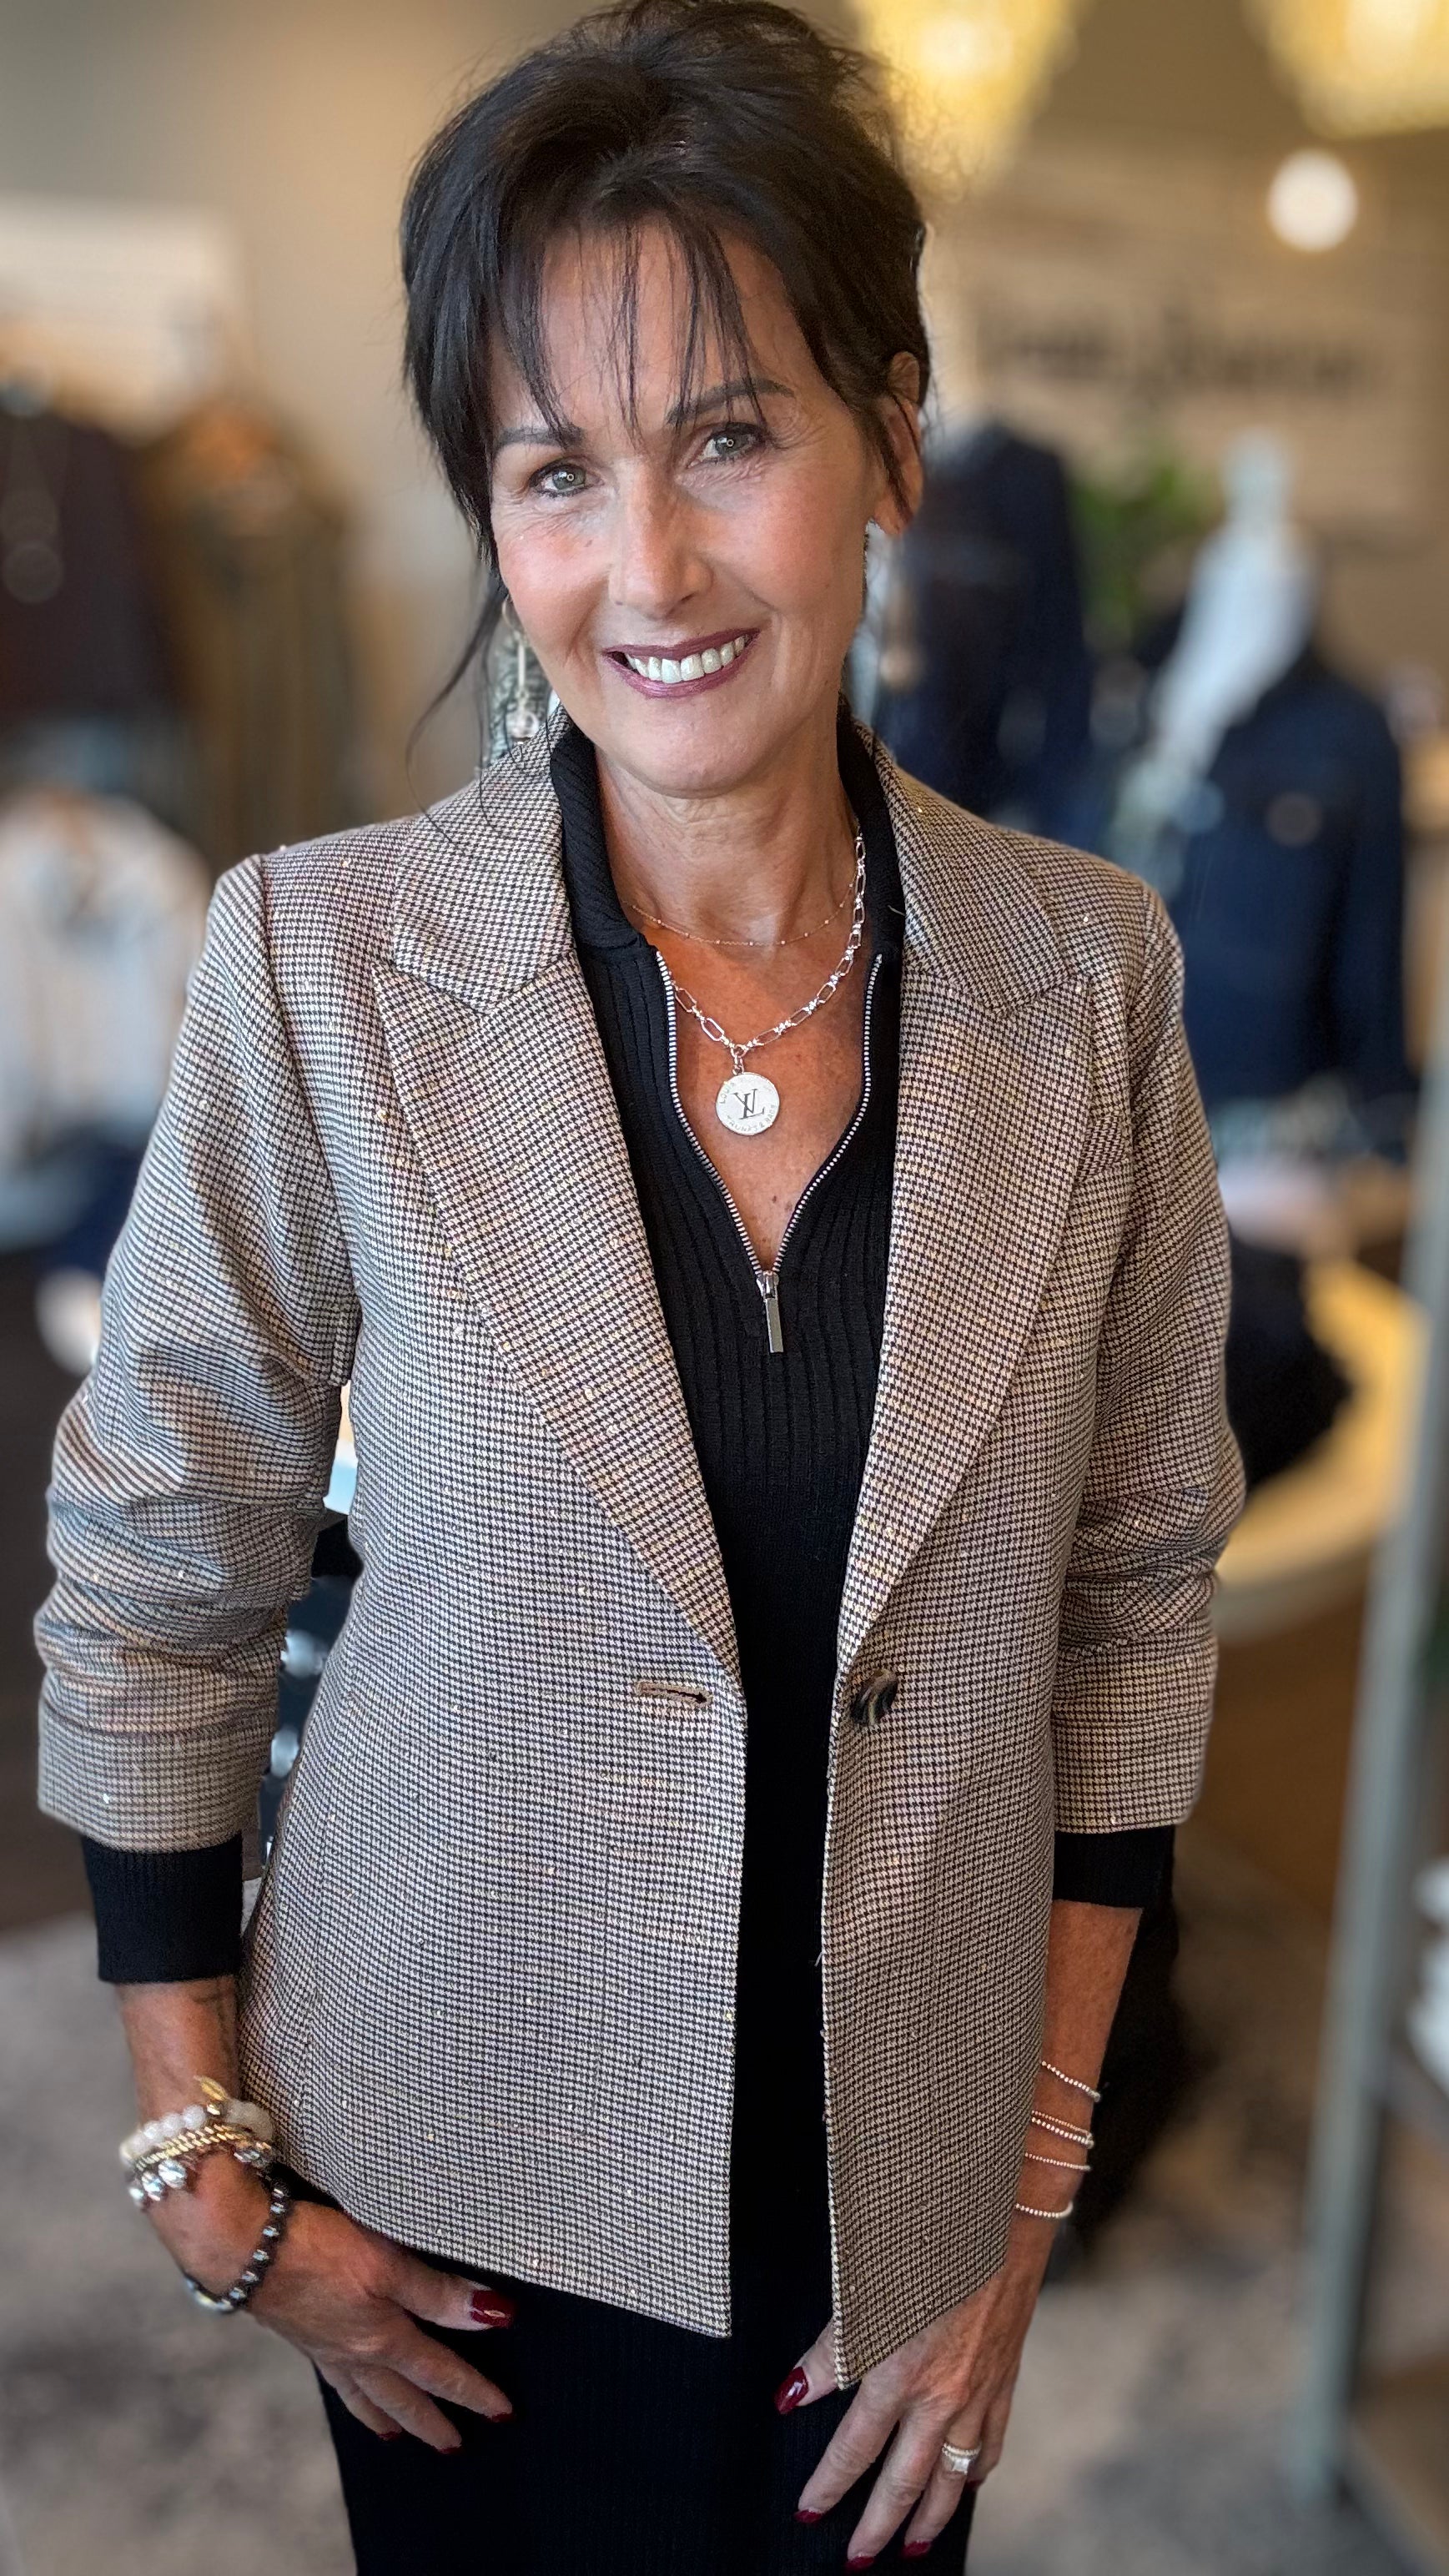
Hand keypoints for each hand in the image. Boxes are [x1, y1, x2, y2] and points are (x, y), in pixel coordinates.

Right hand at [148, 2154, 515, 2449]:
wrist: (244, 2247)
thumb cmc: (317, 2249)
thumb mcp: (388, 2263)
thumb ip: (438, 2293)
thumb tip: (493, 2316)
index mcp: (381, 2339)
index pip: (439, 2372)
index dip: (474, 2391)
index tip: (503, 2412)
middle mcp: (354, 2352)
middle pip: (402, 2396)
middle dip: (432, 2421)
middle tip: (455, 2446)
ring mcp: (324, 2346)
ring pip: (364, 2394)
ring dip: (386, 2416)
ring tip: (397, 2434)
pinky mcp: (301, 2332)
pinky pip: (335, 2379)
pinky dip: (350, 2395)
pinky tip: (348, 2385)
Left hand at [777, 2215, 1055, 2561]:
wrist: (1006, 2210)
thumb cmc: (929, 2237)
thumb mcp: (863, 2286)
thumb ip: (830, 2349)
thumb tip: (794, 2395)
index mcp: (900, 2372)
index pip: (855, 2450)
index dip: (828, 2485)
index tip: (808, 2512)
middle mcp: (942, 2395)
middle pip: (904, 2482)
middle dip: (878, 2527)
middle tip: (857, 2561)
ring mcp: (979, 2391)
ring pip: (954, 2477)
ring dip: (931, 2516)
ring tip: (913, 2545)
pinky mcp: (1006, 2376)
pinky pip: (992, 2442)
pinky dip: (978, 2471)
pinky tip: (970, 2482)